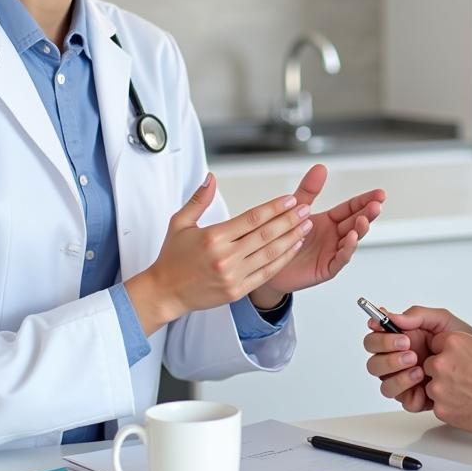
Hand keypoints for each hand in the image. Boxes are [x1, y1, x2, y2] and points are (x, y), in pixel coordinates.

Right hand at [126, 174, 311, 332]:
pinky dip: (282, 259)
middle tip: (306, 209)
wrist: (165, 292)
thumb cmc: (172, 258)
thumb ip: (199, 200)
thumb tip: (211, 178)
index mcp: (213, 237)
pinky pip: (266, 273)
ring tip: (306, 226)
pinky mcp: (237, 290)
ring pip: (269, 254)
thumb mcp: (180, 223)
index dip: (274, 208)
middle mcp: (225, 257)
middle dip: (289, 220)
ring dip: (291, 238)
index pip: (252, 218)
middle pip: (265, 235)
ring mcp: (233, 276)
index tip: (290, 199)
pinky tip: (293, 247)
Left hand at [253, 165, 386, 297]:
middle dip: (367, 214)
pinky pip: (339, 259)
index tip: (380, 194)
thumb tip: (320, 167)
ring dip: (359, 230)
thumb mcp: (296, 208)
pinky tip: (351, 239)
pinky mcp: (326, 268)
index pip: (352, 208)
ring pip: (351, 240)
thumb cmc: (282, 237)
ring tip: (364, 220)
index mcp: (329, 221)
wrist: (267, 263)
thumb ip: (309, 189)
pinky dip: (347, 249)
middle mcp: (333, 236)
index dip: (365, 200)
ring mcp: (332, 252)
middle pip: (355, 222)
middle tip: (376, 205)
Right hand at [363, 306, 471, 412]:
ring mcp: (403, 380)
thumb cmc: (459, 338)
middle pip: (373, 362)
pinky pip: (402, 400)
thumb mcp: (440, 320)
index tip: (394, 331)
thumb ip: (416, 316)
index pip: (373, 338)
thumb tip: (391, 317)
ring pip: (383, 383)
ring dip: (397, 375)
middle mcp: (395, 361)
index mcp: (397, 340)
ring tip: (418, 368)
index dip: (378, 335)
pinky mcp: (415, 398)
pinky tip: (423, 382)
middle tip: (410, 350)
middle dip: (388, 356)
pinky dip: (409, 392)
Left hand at [423, 331, 471, 434]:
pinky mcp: (440, 408)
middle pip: (429, 365)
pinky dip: (449, 406)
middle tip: (463, 379)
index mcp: (453, 342)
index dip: (445, 353)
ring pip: (432, 386)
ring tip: (467, 392)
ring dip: (444, 389)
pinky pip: (437, 404)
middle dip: (442, 372)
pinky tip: (466, 403)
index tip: (457, 360)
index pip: (434, 344)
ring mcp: (439, 387)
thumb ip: (460, 344)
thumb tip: (447, 346)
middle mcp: (441, 362)